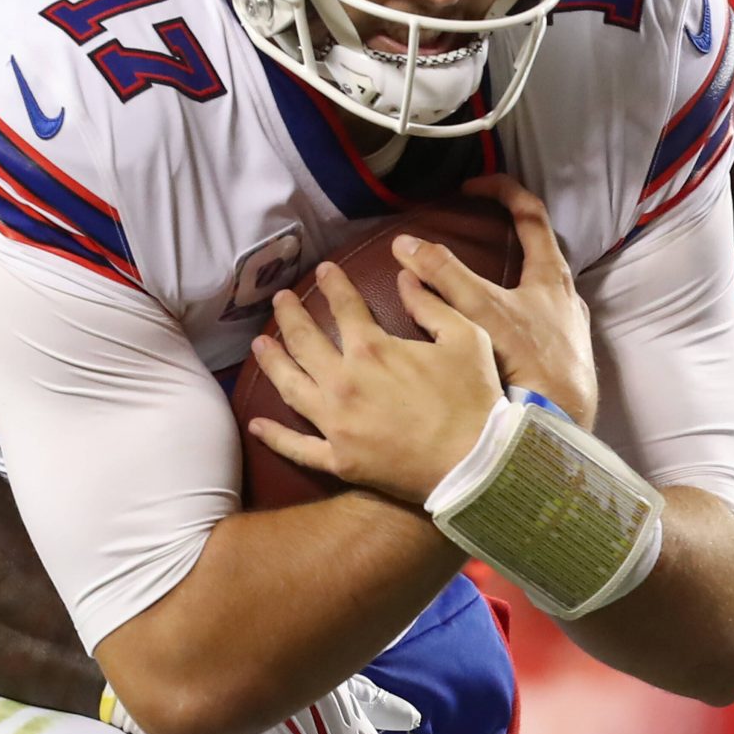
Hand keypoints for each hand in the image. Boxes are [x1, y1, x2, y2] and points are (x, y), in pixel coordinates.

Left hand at [245, 261, 502, 505]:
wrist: (476, 465)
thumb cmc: (476, 399)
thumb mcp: (465, 338)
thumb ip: (431, 304)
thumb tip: (405, 275)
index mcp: (372, 349)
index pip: (343, 306)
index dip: (333, 283)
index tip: (323, 269)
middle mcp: (343, 382)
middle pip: (304, 342)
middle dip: (289, 315)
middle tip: (280, 300)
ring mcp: (335, 423)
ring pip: (290, 387)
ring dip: (272, 362)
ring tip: (260, 344)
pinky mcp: (338, 460)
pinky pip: (297, 447)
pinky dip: (274, 436)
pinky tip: (257, 423)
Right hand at [397, 174, 597, 427]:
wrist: (563, 423)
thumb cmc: (530, 362)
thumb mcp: (481, 310)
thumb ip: (443, 275)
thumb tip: (404, 244)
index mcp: (552, 274)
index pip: (530, 212)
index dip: (500, 190)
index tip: (469, 187)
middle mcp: (566, 296)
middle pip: (536, 249)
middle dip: (503, 235)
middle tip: (471, 231)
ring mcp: (566, 327)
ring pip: (534, 289)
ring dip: (504, 279)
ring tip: (469, 285)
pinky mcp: (560, 356)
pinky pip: (532, 322)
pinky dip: (507, 316)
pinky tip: (487, 334)